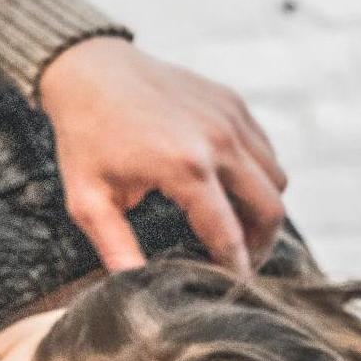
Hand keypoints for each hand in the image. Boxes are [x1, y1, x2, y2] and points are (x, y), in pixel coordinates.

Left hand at [37, 36, 287, 275]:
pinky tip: (228, 188)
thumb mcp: (87, 199)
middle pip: (270, 209)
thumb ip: (115, 246)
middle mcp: (219, 141)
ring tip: (235, 228)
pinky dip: (258, 174)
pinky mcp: (232, 102)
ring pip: (275, 178)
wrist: (88, 69)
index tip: (233, 290)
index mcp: (185, 168)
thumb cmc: (84, 137)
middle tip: (240, 263)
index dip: (234, 269)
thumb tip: (131, 291)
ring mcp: (230, 117)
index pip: (227, 234)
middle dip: (260, 245)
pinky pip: (264, 149)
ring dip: (263, 209)